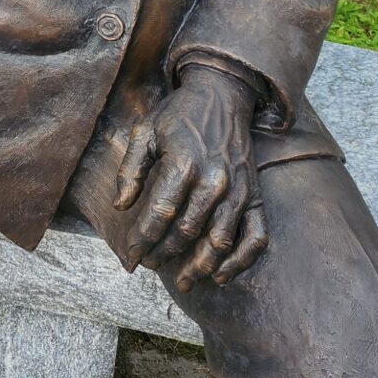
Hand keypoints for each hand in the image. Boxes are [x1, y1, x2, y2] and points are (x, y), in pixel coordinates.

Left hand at [114, 66, 267, 290]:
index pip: (159, 215)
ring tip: (183, 281)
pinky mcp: (256, 197)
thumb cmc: (178, 115)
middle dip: (164, 254)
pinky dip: (241, 262)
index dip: (142, 240)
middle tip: (149, 265)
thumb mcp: (144, 131)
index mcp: (182, 164)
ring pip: (219, 242)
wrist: (223, 96)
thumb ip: (130, 169)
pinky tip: (222, 275)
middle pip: (186, 232)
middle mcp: (213, 181)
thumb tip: (121, 206)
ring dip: (199, 267)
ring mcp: (238, 191)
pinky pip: (256, 238)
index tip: (130, 257)